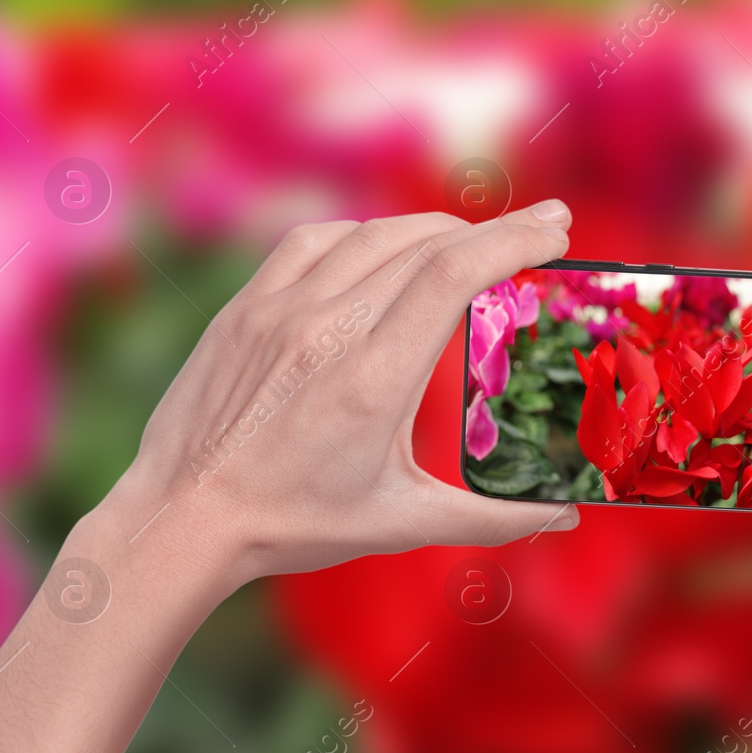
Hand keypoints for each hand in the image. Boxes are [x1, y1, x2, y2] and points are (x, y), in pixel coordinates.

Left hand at [99, 200, 580, 595]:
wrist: (183, 519)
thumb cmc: (294, 525)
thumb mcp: (403, 524)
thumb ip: (494, 518)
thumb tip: (568, 518)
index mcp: (374, 380)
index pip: (454, 275)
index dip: (513, 240)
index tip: (557, 230)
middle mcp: (327, 331)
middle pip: (427, 245)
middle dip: (497, 230)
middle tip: (545, 227)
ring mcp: (280, 311)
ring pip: (375, 235)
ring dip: (437, 228)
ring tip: (476, 240)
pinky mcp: (247, 308)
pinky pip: (316, 241)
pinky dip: (366, 234)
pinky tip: (387, 247)